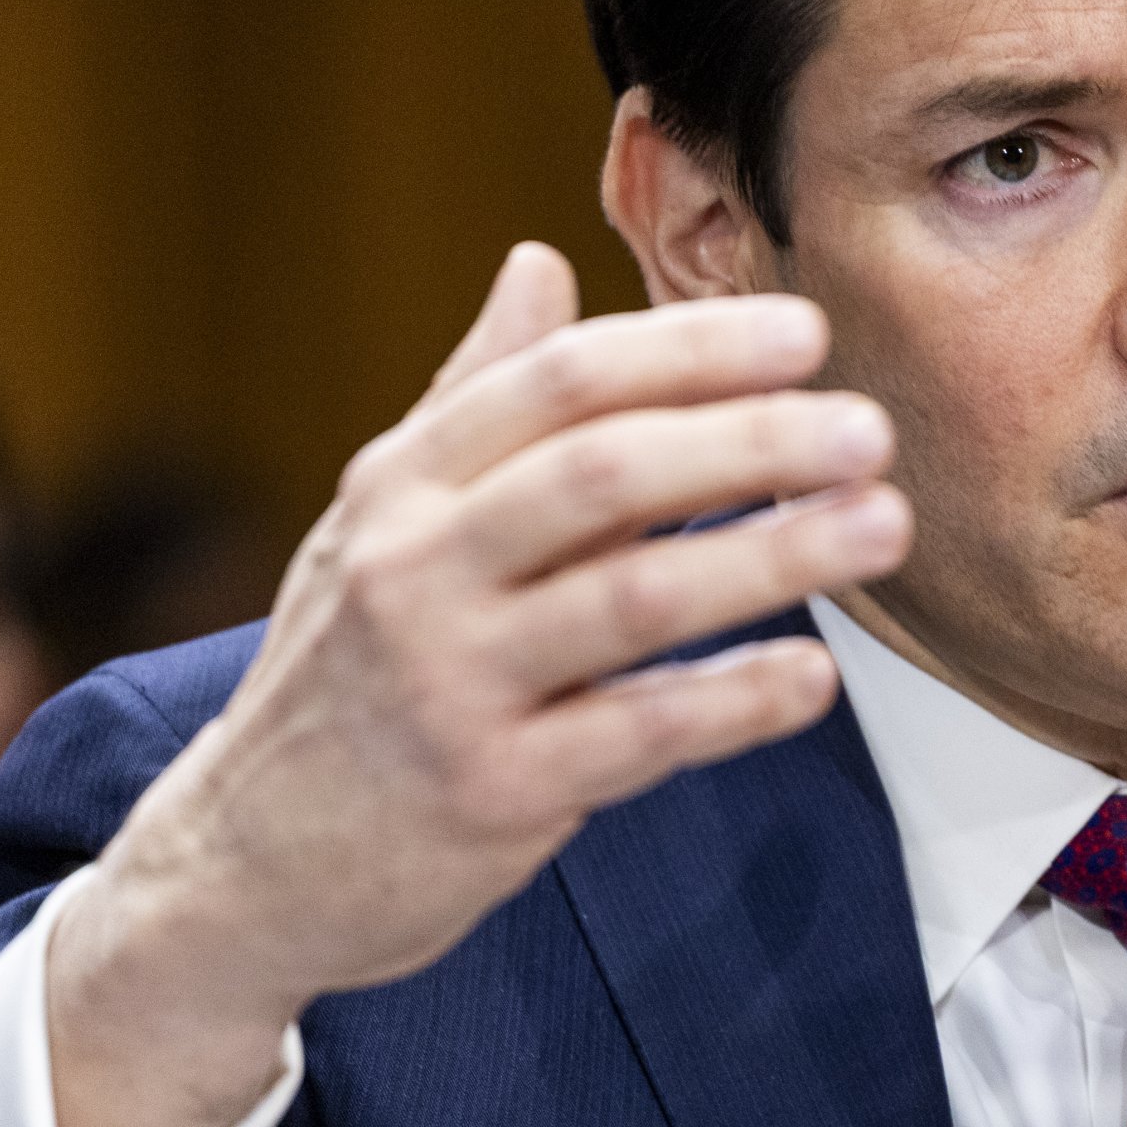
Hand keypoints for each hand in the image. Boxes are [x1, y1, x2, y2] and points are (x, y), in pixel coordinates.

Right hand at [43, 245, 912, 1126]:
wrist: (245, 862)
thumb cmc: (346, 676)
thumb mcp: (382, 523)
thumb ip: (474, 398)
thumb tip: (538, 263)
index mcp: (404, 484)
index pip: (559, 382)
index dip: (689, 349)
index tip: (805, 333)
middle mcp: (416, 567)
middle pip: (603, 471)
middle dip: (749, 439)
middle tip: (869, 429)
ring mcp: (450, 681)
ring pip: (634, 596)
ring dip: (773, 557)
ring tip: (881, 526)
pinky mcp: (490, 789)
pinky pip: (639, 732)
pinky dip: (735, 699)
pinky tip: (815, 676)